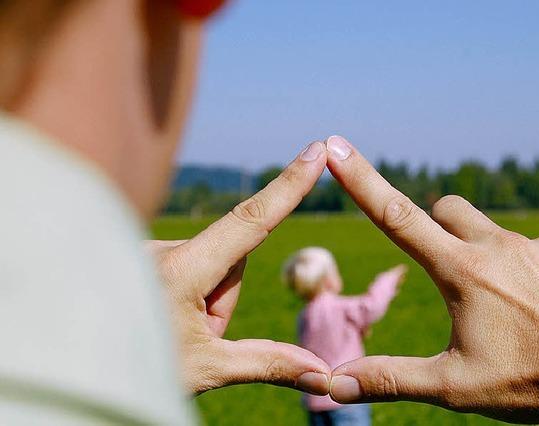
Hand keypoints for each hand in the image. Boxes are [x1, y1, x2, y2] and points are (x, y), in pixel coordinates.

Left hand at [148, 142, 330, 395]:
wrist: (75, 370)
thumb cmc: (136, 371)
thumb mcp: (208, 368)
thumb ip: (269, 361)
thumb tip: (323, 374)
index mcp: (181, 271)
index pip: (250, 221)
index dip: (289, 186)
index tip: (316, 150)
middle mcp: (161, 248)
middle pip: (230, 262)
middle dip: (223, 300)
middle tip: (193, 337)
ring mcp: (146, 250)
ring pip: (207, 265)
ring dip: (203, 298)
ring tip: (170, 329)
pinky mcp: (139, 255)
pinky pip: (184, 264)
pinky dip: (184, 291)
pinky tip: (158, 315)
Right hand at [324, 136, 538, 423]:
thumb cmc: (535, 381)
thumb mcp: (455, 385)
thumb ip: (392, 378)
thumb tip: (334, 382)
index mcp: (462, 271)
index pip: (398, 216)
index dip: (362, 181)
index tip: (336, 147)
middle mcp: (497, 246)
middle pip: (444, 208)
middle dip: (431, 226)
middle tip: (442, 270)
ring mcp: (534, 246)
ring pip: (487, 232)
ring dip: (477, 254)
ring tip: (500, 306)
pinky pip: (525, 247)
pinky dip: (516, 267)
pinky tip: (535, 306)